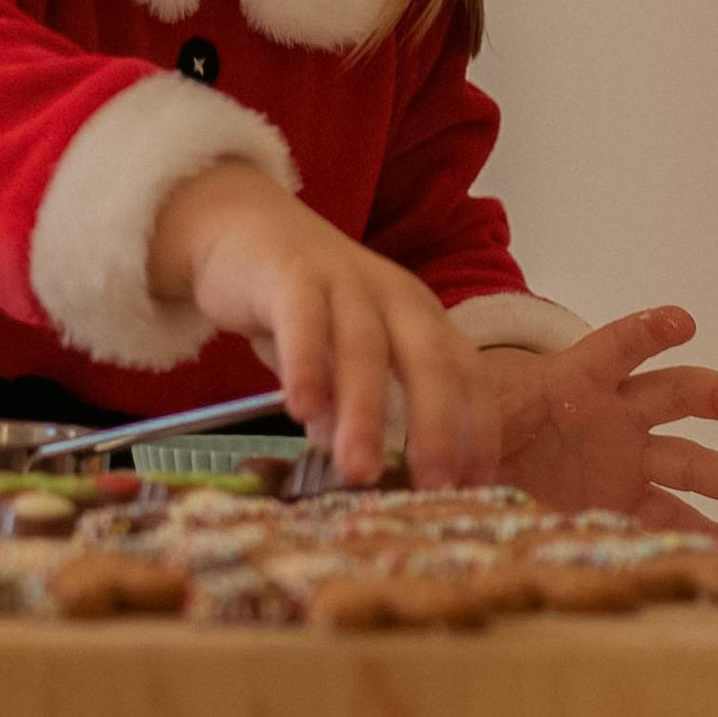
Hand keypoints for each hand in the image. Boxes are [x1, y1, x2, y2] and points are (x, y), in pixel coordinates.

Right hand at [148, 160, 495, 486]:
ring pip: (366, 348)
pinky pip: (303, 320)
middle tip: (432, 489)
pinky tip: (301, 411)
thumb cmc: (301, 305)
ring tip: (358, 471)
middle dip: (437, 428)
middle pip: (430, 361)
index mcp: (421, 318)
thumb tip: (361, 469)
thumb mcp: (340, 357)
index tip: (474, 488)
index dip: (476, 432)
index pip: (468, 376)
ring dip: (365, 413)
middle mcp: (394, 297)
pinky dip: (306, 365)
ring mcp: (344, 281)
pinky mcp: (290, 274)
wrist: (241, 227)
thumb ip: (352, 409)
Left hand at [480, 306, 717, 527]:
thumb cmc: (480, 419)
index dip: (646, 332)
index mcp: (577, 379)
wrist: (478, 453)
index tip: (679, 321)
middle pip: (676, 396)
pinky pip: (669, 517)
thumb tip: (445, 446)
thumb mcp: (467, 412)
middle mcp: (613, 415)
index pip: (618, 346)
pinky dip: (703, 535)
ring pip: (688, 464)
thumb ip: (473, 423)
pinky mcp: (621, 500)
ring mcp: (623, 460)